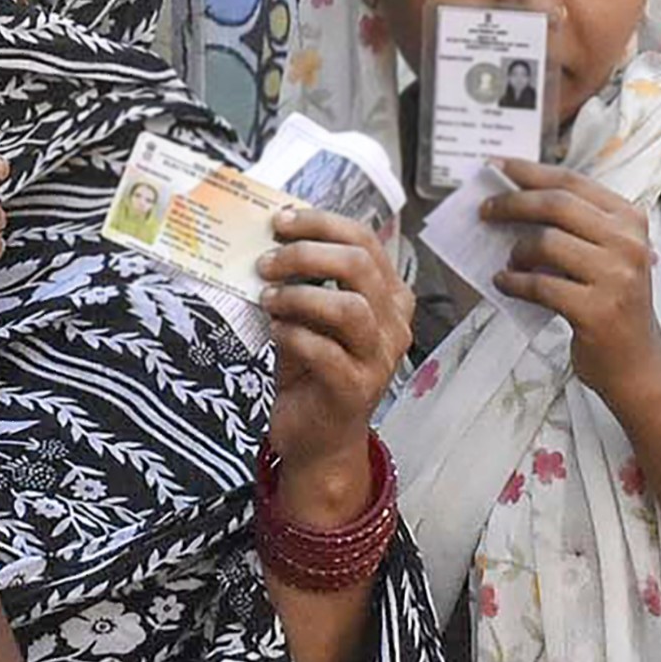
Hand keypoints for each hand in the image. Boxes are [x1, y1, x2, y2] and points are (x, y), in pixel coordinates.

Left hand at [257, 204, 415, 525]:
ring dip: (300, 296)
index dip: (322, 224)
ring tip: (269, 298)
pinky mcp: (356, 390)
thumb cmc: (312, 372)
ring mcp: (379, 359)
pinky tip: (275, 331)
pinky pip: (326, 352)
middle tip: (267, 261)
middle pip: (360, 265)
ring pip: (350, 308)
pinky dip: (294, 335)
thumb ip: (304, 281)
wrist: (318, 439)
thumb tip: (269, 239)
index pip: (365, 241)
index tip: (280, 222)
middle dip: (306, 253)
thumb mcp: (310, 318)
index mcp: (388, 297)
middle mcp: (393, 324)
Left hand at [480, 161, 660, 400]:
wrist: (638, 363)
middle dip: (513, 203)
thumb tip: (516, 199)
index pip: (573, 182)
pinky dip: (514, 283)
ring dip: (517, 250)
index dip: (530, 171)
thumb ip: (576, 227)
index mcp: (631, 220)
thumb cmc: (614, 305)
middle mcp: (628, 244)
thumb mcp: (608, 255)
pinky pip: (540, 285)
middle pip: (557, 205)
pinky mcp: (597, 310)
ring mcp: (616, 277)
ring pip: (546, 242)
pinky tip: (505, 283)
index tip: (496, 167)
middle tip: (485, 211)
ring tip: (509, 260)